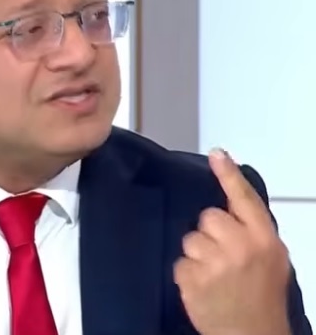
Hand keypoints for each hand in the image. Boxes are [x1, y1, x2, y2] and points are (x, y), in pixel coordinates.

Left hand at [174, 148, 291, 334]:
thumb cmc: (262, 297)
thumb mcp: (272, 260)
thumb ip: (253, 232)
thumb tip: (231, 205)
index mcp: (265, 240)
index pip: (245, 200)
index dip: (229, 176)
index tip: (217, 154)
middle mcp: (241, 246)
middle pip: (208, 217)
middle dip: (210, 233)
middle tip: (222, 256)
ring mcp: (215, 263)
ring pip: (190, 239)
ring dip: (197, 255)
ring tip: (213, 276)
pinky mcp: (193, 278)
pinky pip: (180, 263)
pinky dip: (187, 274)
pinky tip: (202, 288)